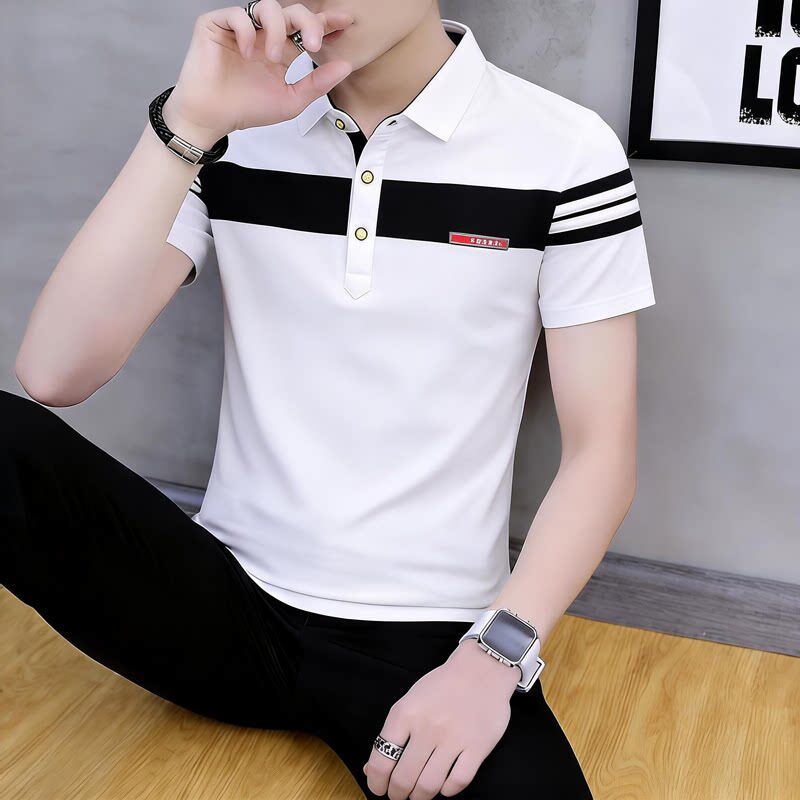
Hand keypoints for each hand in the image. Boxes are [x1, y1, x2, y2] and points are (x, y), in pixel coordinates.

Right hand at [163, 2, 353, 147]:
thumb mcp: (291, 100)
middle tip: (313, 45)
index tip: (345, 22)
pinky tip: (247, 53)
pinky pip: (238, 14)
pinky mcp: (216, 25)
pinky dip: (247, 32)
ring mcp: (240, 28)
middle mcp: (263, 35)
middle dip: (308, 22)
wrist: (212, 117)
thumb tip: (345, 66)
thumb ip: (317, 84)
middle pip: (292, 11)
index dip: (325, 22)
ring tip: (274, 58)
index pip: (305, 28)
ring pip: (267, 7)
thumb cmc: (247, 109)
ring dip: (278, 30)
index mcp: (281, 49)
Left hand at [363, 640, 520, 798]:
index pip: (381, 760)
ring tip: (419, 794)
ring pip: (429, 786)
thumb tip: (371, 770)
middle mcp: (427, 727)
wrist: (482, 668)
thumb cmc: (443, 685)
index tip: (379, 788)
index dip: (376, 782)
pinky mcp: (478, 747)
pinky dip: (447, 791)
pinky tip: (443, 784)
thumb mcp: (411, 701)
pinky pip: (457, 783)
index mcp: (405, 713)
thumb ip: (392, 735)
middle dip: (397, 794)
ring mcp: (454, 738)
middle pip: (404, 779)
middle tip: (399, 795)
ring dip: (420, 797)